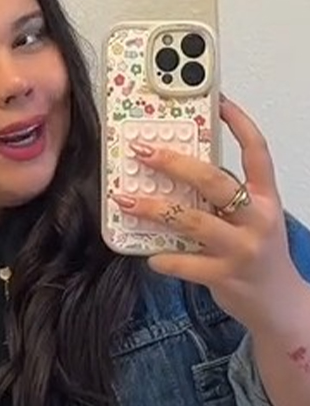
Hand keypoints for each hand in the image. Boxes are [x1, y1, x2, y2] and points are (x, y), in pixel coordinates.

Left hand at [110, 97, 309, 329]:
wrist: (279, 304)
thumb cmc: (257, 254)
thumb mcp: (249, 219)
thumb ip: (222, 199)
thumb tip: (175, 173)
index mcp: (265, 198)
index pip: (258, 152)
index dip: (239, 124)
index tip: (216, 102)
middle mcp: (258, 218)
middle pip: (216, 182)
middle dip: (176, 164)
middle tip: (142, 151)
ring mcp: (242, 248)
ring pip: (192, 221)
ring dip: (154, 209)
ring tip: (124, 199)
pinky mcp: (225, 276)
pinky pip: (184, 263)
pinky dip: (162, 257)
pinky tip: (149, 254)